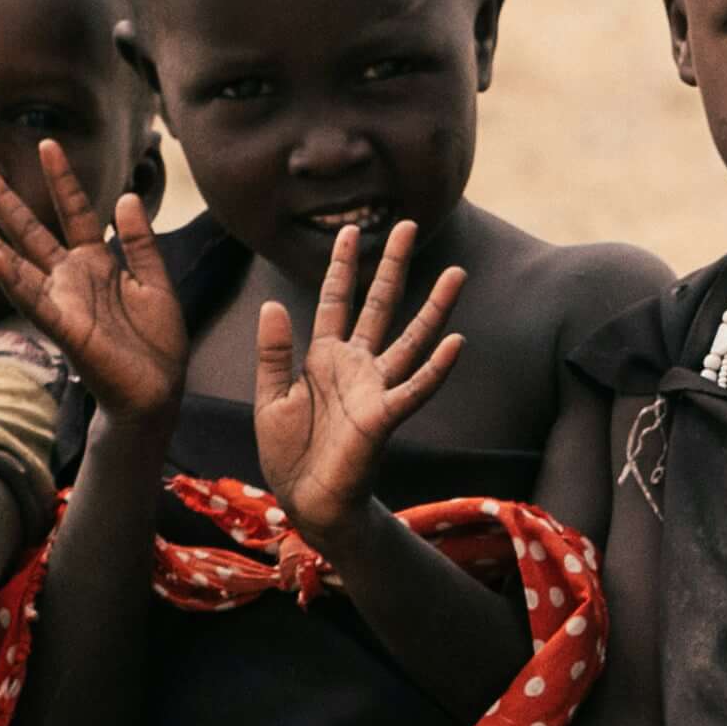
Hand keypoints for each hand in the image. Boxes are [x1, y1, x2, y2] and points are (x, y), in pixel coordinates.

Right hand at [0, 142, 189, 418]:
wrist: (157, 392)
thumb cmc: (154, 342)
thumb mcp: (155, 282)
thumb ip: (140, 241)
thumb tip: (127, 196)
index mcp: (95, 263)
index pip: (74, 211)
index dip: (62, 179)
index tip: (48, 143)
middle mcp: (70, 278)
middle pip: (30, 230)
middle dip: (4, 198)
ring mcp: (61, 302)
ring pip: (16, 262)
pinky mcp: (63, 329)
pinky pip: (32, 300)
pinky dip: (11, 279)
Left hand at [251, 219, 465, 535]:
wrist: (305, 500)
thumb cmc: (288, 452)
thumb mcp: (269, 397)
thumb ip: (274, 352)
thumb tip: (274, 304)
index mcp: (323, 358)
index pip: (334, 300)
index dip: (340, 266)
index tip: (348, 231)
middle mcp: (356, 365)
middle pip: (379, 304)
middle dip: (391, 265)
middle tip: (406, 225)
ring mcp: (375, 388)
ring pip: (410, 338)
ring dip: (434, 307)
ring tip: (457, 274)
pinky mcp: (385, 417)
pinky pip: (415, 388)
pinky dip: (437, 367)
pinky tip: (457, 342)